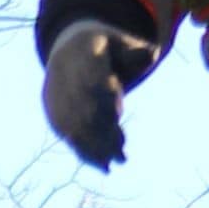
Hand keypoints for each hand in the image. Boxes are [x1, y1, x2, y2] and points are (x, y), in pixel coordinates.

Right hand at [42, 20, 150, 168]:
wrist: (67, 49)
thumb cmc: (104, 48)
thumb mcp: (120, 42)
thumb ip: (137, 50)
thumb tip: (154, 53)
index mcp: (81, 53)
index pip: (90, 78)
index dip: (101, 98)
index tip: (118, 116)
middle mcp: (65, 76)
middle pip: (82, 107)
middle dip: (101, 131)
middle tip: (122, 154)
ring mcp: (56, 97)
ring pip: (74, 126)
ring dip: (94, 147)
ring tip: (114, 164)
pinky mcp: (53, 114)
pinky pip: (68, 136)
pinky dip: (85, 152)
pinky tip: (103, 165)